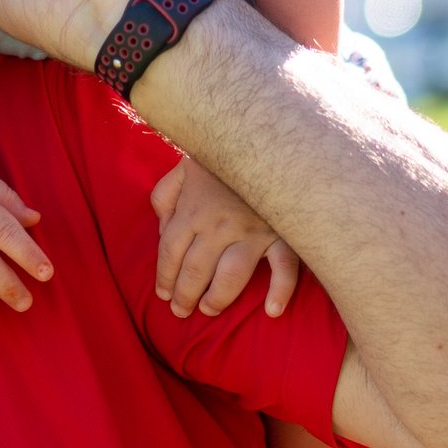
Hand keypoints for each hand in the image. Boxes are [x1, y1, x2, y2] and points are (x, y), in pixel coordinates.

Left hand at [150, 155, 302, 318]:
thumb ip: (165, 195)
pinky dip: (280, 290)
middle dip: (185, 295)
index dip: (164, 277)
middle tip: (182, 312)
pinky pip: (284, 266)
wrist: (266, 135)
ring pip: (231, 276)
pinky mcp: (281, 233)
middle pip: (195, 270)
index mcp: (192, 211)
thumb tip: (162, 227)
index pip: (170, 253)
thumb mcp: (182, 168)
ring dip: (218, 298)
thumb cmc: (220, 154)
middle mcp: (218, 226)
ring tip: (209, 310)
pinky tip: (272, 311)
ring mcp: (252, 231)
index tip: (163, 294)